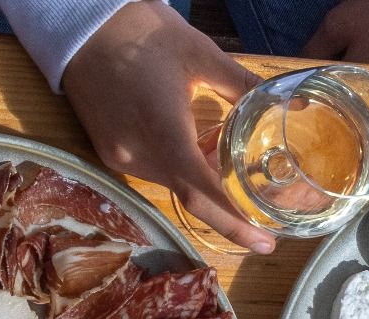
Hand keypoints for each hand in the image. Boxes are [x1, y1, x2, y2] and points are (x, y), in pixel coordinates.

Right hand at [62, 2, 275, 252]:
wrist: (78, 23)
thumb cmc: (140, 30)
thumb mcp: (201, 54)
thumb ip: (245, 86)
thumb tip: (289, 104)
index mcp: (161, 129)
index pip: (201, 191)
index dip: (235, 222)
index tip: (265, 244)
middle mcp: (136, 153)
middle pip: (190, 195)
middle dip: (230, 211)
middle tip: (268, 221)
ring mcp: (119, 155)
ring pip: (173, 185)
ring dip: (207, 187)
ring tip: (243, 178)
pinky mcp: (110, 150)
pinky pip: (155, 172)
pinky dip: (184, 171)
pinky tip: (205, 154)